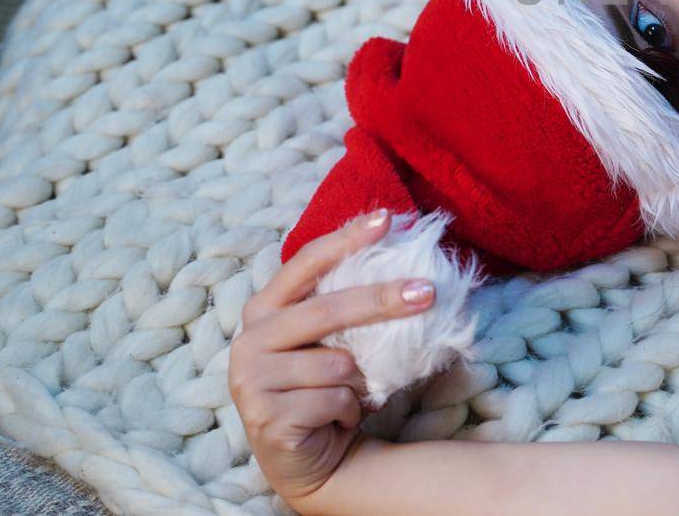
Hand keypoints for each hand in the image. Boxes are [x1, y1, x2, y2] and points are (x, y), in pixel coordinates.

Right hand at [229, 209, 436, 510]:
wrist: (312, 458)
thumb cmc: (328, 387)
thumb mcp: (335, 341)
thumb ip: (349, 306)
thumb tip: (410, 270)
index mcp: (265, 309)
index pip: (306, 262)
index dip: (345, 239)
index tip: (388, 220)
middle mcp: (249, 340)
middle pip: (326, 309)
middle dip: (381, 299)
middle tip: (428, 292)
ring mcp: (251, 381)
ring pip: (337, 364)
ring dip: (361, 381)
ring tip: (352, 394)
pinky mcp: (266, 418)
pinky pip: (335, 400)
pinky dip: (351, 410)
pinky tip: (339, 420)